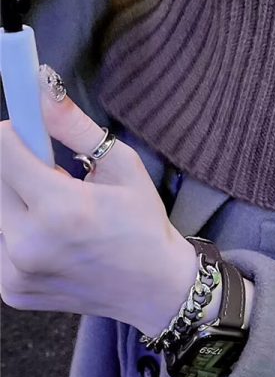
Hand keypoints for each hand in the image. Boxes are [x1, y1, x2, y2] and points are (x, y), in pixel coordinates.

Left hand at [0, 66, 200, 336]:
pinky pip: (0, 243)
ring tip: (58, 217)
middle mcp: (29, 244)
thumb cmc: (145, 227)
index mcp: (62, 209)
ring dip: (18, 203)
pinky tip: (52, 242)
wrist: (156, 289)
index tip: (35, 139)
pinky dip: (18, 233)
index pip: (2, 148)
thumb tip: (39, 85)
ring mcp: (16, 273)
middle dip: (19, 171)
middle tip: (57, 184)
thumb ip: (76, 127)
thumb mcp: (124, 168)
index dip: (17, 135)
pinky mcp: (11, 291)